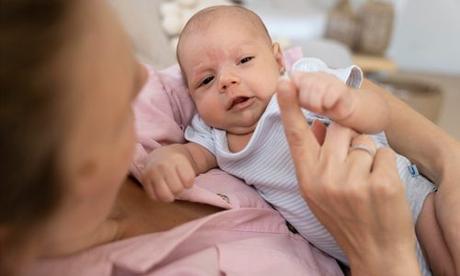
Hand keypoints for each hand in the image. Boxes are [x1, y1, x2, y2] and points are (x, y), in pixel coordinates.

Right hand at [142, 145, 195, 201]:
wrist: (159, 155)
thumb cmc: (176, 163)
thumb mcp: (187, 163)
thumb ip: (192, 174)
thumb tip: (188, 187)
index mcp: (177, 159)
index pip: (188, 181)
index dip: (189, 184)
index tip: (185, 179)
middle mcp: (164, 164)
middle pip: (177, 189)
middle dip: (179, 190)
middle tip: (177, 184)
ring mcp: (152, 171)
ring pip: (165, 196)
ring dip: (170, 196)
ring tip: (170, 190)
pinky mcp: (144, 178)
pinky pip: (154, 197)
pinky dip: (159, 197)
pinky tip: (161, 190)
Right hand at [276, 78, 420, 274]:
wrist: (374, 251)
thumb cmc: (345, 218)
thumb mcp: (318, 192)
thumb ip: (315, 158)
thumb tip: (318, 124)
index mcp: (307, 178)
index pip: (296, 135)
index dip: (290, 107)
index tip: (285, 82)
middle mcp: (325, 178)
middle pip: (340, 129)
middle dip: (350, 139)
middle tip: (353, 167)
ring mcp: (353, 182)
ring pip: (365, 141)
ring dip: (369, 156)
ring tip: (366, 182)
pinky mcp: (381, 184)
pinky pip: (385, 153)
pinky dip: (386, 166)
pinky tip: (380, 188)